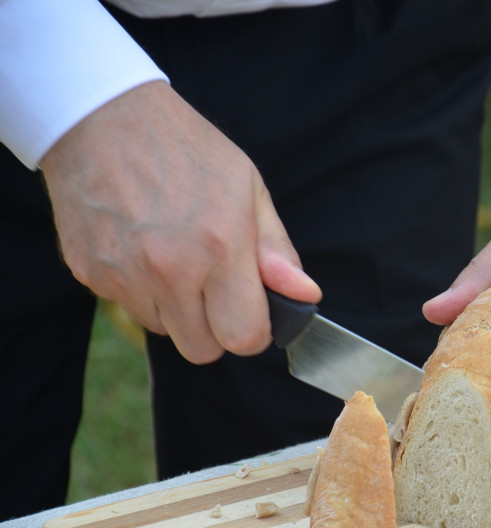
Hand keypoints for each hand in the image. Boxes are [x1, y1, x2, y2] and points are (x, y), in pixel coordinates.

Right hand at [39, 81, 320, 363]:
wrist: (100, 118)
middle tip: (215, 286)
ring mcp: (124, 276)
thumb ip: (277, 252)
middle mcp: (169, 269)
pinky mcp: (90, 275)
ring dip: (177, 309)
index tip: (252, 309)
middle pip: (203, 349)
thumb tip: (304, 295)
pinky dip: (142, 291)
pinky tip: (143, 247)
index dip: (253, 330)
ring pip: (165, 331)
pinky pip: (129, 308)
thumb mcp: (248, 188)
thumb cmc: (184, 149)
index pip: (243, 338)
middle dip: (216, 327)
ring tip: (176, 256)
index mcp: (218, 247)